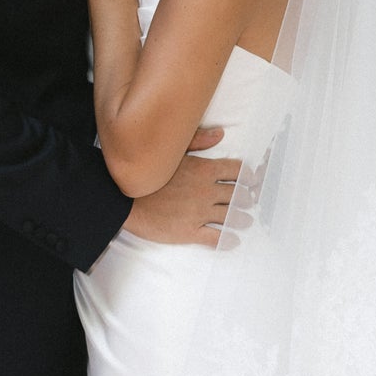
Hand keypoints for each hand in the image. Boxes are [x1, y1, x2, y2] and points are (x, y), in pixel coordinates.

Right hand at [124, 137, 246, 248]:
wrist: (124, 198)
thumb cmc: (147, 173)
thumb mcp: (173, 151)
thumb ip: (199, 141)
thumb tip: (221, 134)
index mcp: (204, 169)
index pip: (236, 171)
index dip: (247, 177)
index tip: (252, 181)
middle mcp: (206, 191)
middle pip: (237, 195)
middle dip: (246, 199)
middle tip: (249, 202)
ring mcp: (199, 213)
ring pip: (231, 217)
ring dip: (241, 220)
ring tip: (245, 221)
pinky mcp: (189, 232)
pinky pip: (216, 238)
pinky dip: (227, 240)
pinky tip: (232, 241)